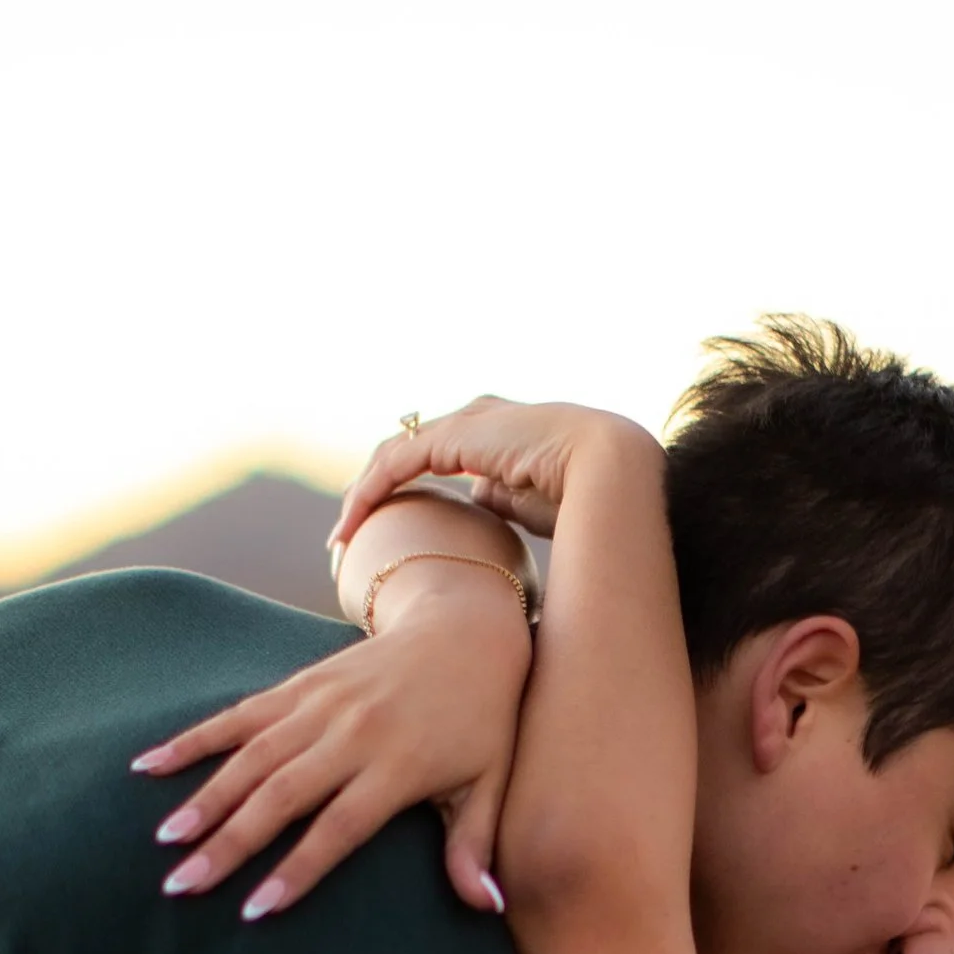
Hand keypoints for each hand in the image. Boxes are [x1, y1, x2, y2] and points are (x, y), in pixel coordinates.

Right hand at [131, 560, 531, 919]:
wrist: (465, 630)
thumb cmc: (482, 720)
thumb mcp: (490, 784)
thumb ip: (475, 847)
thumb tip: (487, 908)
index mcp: (397, 766)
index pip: (338, 828)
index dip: (296, 869)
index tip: (255, 909)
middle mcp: (351, 734)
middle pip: (280, 796)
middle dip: (228, 843)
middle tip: (182, 885)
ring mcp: (320, 705)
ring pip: (250, 756)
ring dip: (204, 797)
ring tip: (165, 839)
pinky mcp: (299, 684)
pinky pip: (239, 715)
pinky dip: (193, 739)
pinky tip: (149, 765)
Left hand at [329, 396, 662, 561]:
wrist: (612, 474)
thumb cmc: (588, 498)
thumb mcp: (534, 502)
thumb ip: (503, 495)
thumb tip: (480, 498)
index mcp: (499, 432)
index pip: (438, 451)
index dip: (407, 483)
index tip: (388, 521)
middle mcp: (478, 418)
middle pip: (408, 447)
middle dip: (376, 486)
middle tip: (350, 527)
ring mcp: (465, 422)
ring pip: (395, 454)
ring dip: (364, 494)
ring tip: (342, 535)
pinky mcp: (454, 438)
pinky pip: (398, 464)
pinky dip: (370, 493)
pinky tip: (352, 522)